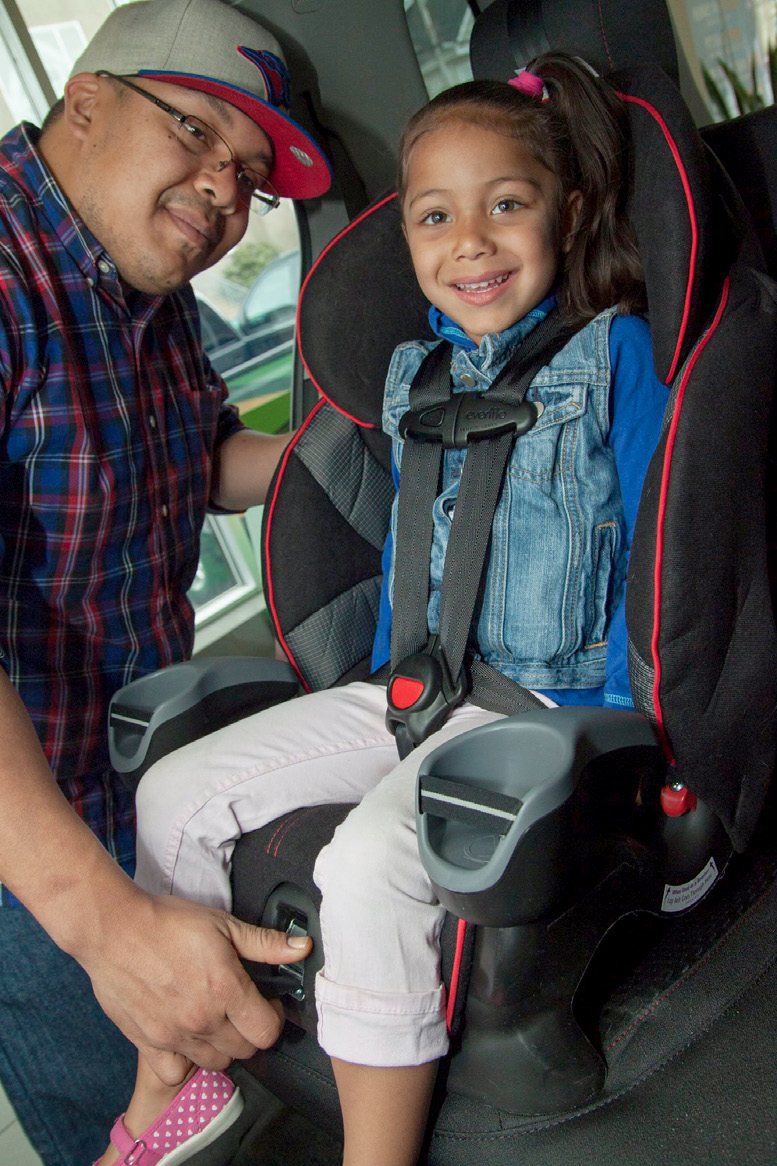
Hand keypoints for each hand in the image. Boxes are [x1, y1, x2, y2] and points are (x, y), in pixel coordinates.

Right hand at [80, 887, 310, 1085]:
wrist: (114, 929)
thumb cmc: (167, 922)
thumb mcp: (223, 924)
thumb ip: (265, 943)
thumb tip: (302, 948)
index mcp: (226, 989)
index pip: (268, 1031)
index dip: (274, 1017)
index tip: (266, 1002)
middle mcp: (203, 1019)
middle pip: (245, 1050)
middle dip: (251, 1030)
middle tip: (241, 1008)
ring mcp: (174, 1035)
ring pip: (215, 1062)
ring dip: (222, 1046)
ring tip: (214, 1019)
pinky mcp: (148, 1042)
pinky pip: (176, 1072)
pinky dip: (184, 1061)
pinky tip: (185, 1036)